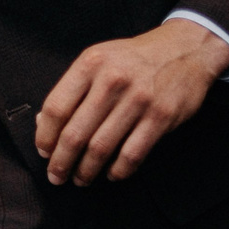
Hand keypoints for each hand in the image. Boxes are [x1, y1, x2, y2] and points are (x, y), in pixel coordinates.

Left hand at [34, 20, 228, 185]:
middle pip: (75, 132)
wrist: (184, 49)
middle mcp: (112, 80)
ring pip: (102, 147)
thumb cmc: (133, 59)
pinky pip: (132, 153)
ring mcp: (138, 99)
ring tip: (81, 179)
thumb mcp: (98, 59)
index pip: (56, 107)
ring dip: (87, 170)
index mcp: (90, 64)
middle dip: (61, 161)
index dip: (45, 136)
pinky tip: (111, 174)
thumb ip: (73, 89)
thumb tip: (44, 123)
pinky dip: (118, 170)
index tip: (43, 152)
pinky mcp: (161, 116)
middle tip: (56, 176)